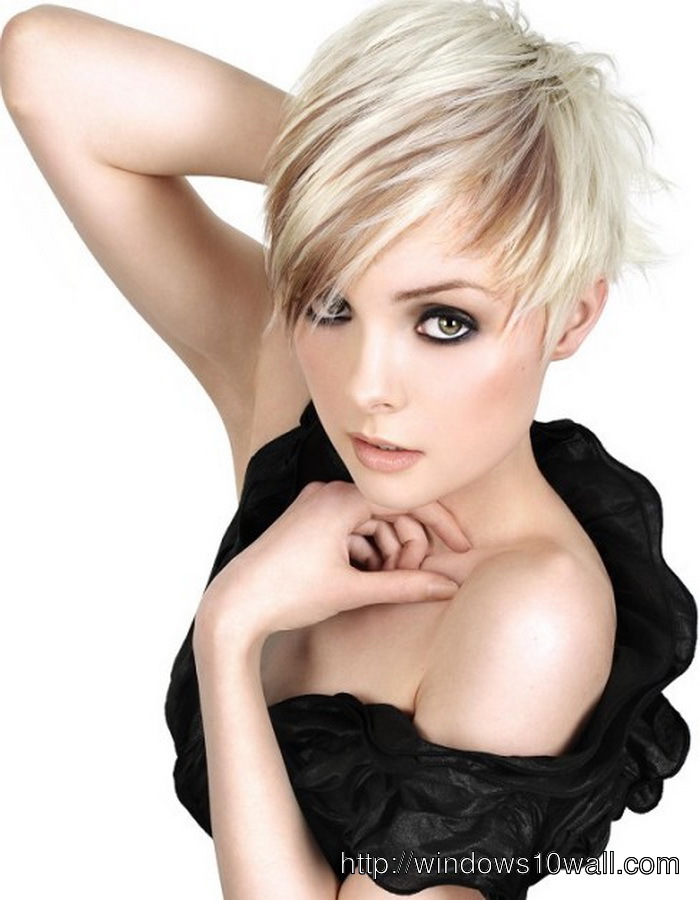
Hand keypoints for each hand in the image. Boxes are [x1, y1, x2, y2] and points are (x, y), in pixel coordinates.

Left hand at [193, 481, 468, 651]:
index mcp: (342, 499)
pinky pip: (350, 527)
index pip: (407, 501)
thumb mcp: (353, 591)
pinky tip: (361, 578)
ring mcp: (316, 504)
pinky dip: (364, 551)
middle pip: (390, 511)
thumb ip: (405, 586)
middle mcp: (329, 492)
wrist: (234, 606)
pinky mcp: (308, 520)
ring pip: (371, 522)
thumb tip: (446, 587)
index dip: (440, 523)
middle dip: (407, 545)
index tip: (462, 546)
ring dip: (386, 551)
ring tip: (381, 583)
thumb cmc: (287, 594)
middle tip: (409, 579)